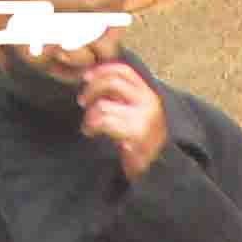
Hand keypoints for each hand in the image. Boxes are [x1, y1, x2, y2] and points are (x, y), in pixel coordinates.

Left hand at [76, 62, 166, 177]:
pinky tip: (90, 132)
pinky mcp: (134, 134)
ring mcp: (142, 118)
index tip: (86, 77)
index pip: (123, 70)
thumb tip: (96, 81)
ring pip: (104, 104)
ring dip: (89, 114)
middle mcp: (148, 103)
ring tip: (88, 125)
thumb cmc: (142, 144)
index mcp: (148, 95)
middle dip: (91, 89)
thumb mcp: (137, 114)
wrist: (158, 171)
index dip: (102, 70)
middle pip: (112, 82)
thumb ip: (123, 98)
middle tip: (82, 101)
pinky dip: (91, 126)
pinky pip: (103, 122)